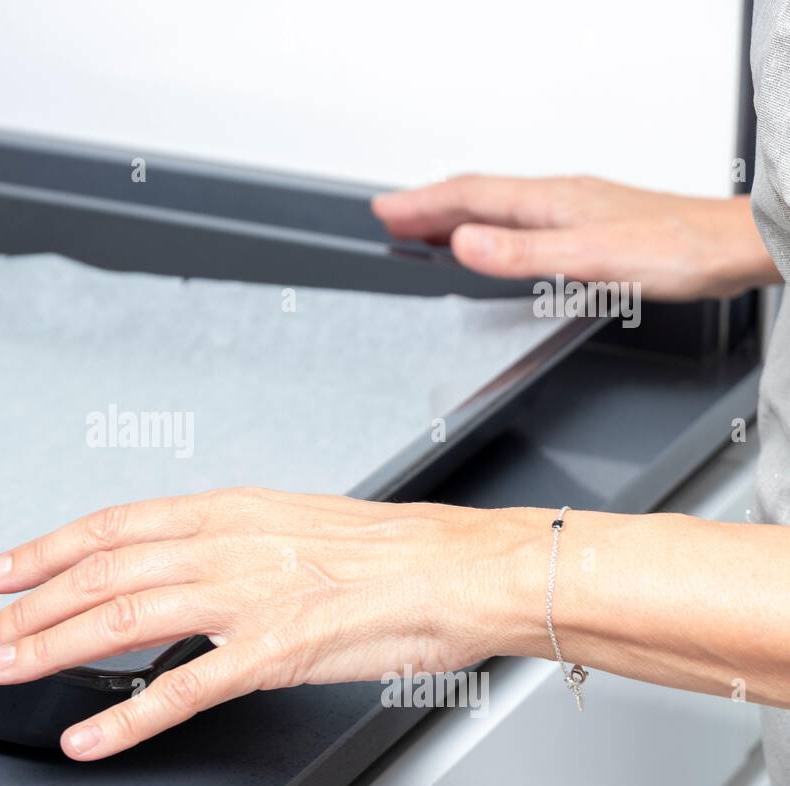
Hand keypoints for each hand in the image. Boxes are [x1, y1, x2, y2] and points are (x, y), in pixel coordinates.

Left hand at [0, 488, 539, 759]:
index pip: (112, 525)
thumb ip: (224, 543)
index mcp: (227, 508)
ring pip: (124, 619)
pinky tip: (89, 737)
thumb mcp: (289, 523)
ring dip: (55, 648)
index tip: (1, 569)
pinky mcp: (276, 651)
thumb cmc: (387, 552)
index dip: (46, 549)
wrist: (461, 568)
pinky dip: (127, 717)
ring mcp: (247, 596)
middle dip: (32, 607)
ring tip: (8, 669)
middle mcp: (226, 544)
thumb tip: (172, 563)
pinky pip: (184, 688)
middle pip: (102, 573)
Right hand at [372, 174, 779, 300]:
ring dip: (456, 218)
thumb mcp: (588, 256)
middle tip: (390, 217)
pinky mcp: (590, 229)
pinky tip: (496, 245)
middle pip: (477, 198)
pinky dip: (491, 231)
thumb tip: (464, 243)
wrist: (732, 248)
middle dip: (428, 208)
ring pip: (498, 210)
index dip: (422, 205)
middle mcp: (558, 200)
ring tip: (425, 230)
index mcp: (550, 201)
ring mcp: (574, 212)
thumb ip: (521, 253)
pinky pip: (522, 224)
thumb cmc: (676, 249)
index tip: (384, 210)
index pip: (469, 197)